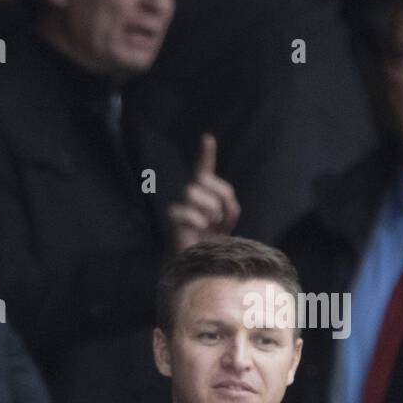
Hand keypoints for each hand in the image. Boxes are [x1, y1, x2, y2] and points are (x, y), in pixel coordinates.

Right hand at [168, 134, 239, 250]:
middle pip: (204, 180)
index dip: (205, 155)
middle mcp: (191, 198)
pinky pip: (183, 210)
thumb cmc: (214, 241)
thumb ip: (226, 199)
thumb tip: (207, 192)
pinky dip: (196, 219)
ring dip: (209, 209)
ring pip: (193, 191)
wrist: (202, 263)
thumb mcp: (229, 216)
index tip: (207, 139)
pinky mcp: (173, 221)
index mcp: (206, 195)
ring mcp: (181, 208)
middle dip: (219, 198)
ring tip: (210, 225)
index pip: (204, 171)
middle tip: (220, 219)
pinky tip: (199, 229)